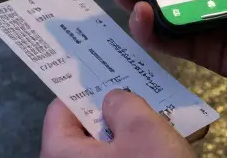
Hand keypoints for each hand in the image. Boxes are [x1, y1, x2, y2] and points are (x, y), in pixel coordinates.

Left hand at [40, 90, 194, 157]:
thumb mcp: (144, 128)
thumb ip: (124, 103)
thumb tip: (113, 99)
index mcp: (59, 154)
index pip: (61, 109)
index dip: (86, 90)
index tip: (110, 76)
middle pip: (85, 132)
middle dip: (116, 113)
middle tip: (142, 96)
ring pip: (107, 152)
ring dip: (133, 136)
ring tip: (163, 121)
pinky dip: (139, 156)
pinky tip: (167, 150)